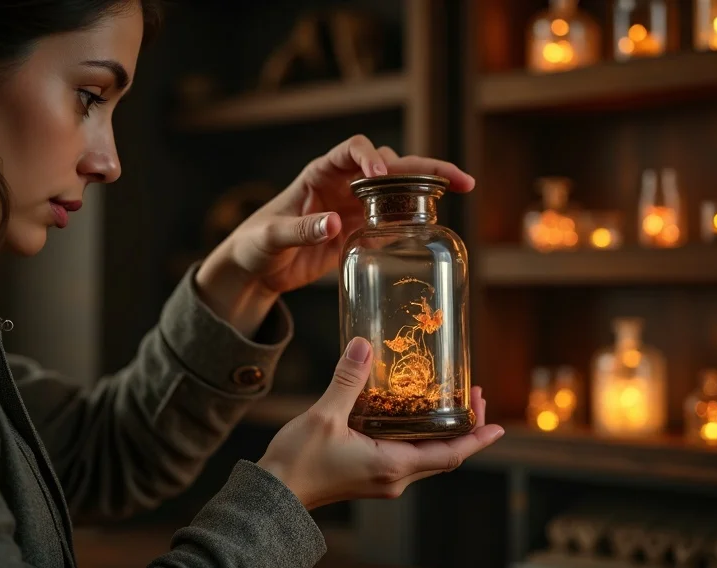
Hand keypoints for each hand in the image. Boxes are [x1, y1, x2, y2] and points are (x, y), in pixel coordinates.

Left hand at [192, 135, 474, 335]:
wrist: (257, 269)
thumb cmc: (254, 245)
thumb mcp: (271, 238)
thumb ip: (299, 230)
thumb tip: (333, 223)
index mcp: (319, 174)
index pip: (352, 150)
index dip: (370, 157)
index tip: (382, 174)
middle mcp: (343, 184)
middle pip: (389, 164)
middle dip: (422, 166)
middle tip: (456, 177)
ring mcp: (356, 206)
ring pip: (399, 187)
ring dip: (429, 184)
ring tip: (462, 187)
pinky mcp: (361, 229)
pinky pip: (395, 216)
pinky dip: (418, 214)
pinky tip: (439, 219)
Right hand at [256, 338, 503, 510]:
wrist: (274, 494)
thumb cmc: (298, 463)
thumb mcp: (324, 416)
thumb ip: (347, 379)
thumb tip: (363, 345)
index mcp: (392, 466)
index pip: (451, 455)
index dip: (478, 439)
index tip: (500, 424)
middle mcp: (395, 478)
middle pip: (445, 456)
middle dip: (466, 429)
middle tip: (475, 397)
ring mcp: (383, 480)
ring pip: (428, 457)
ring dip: (444, 432)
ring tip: (450, 403)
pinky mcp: (371, 476)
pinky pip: (408, 457)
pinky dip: (420, 437)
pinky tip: (414, 415)